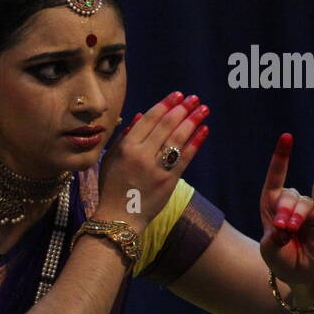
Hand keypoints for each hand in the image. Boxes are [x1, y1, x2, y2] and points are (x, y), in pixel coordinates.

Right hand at [97, 91, 209, 226]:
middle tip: (194, 98)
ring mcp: (157, 168)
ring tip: (203, 109)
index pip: (149, 120)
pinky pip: (185, 157)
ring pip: (177, 139)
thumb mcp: (109, 160)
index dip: (165, 105)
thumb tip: (141, 116)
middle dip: (182, 109)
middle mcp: (141, 155)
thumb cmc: (111, 187)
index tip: (176, 95)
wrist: (119, 218)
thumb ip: (123, 137)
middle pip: (166, 126)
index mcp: (126, 147)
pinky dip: (195, 142)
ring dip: (192, 121)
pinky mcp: (169, 181)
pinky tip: (203, 130)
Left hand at [259, 133, 313, 290]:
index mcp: (269, 205)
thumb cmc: (280, 257)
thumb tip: (285, 228)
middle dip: (283, 212)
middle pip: (286, 195)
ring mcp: (304, 208)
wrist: (298, 271)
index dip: (280, 158)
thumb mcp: (270, 250)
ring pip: (302, 203)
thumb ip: (274, 238)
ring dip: (295, 216)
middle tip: (282, 230)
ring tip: (291, 231)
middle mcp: (286, 202)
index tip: (287, 138)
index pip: (274, 178)